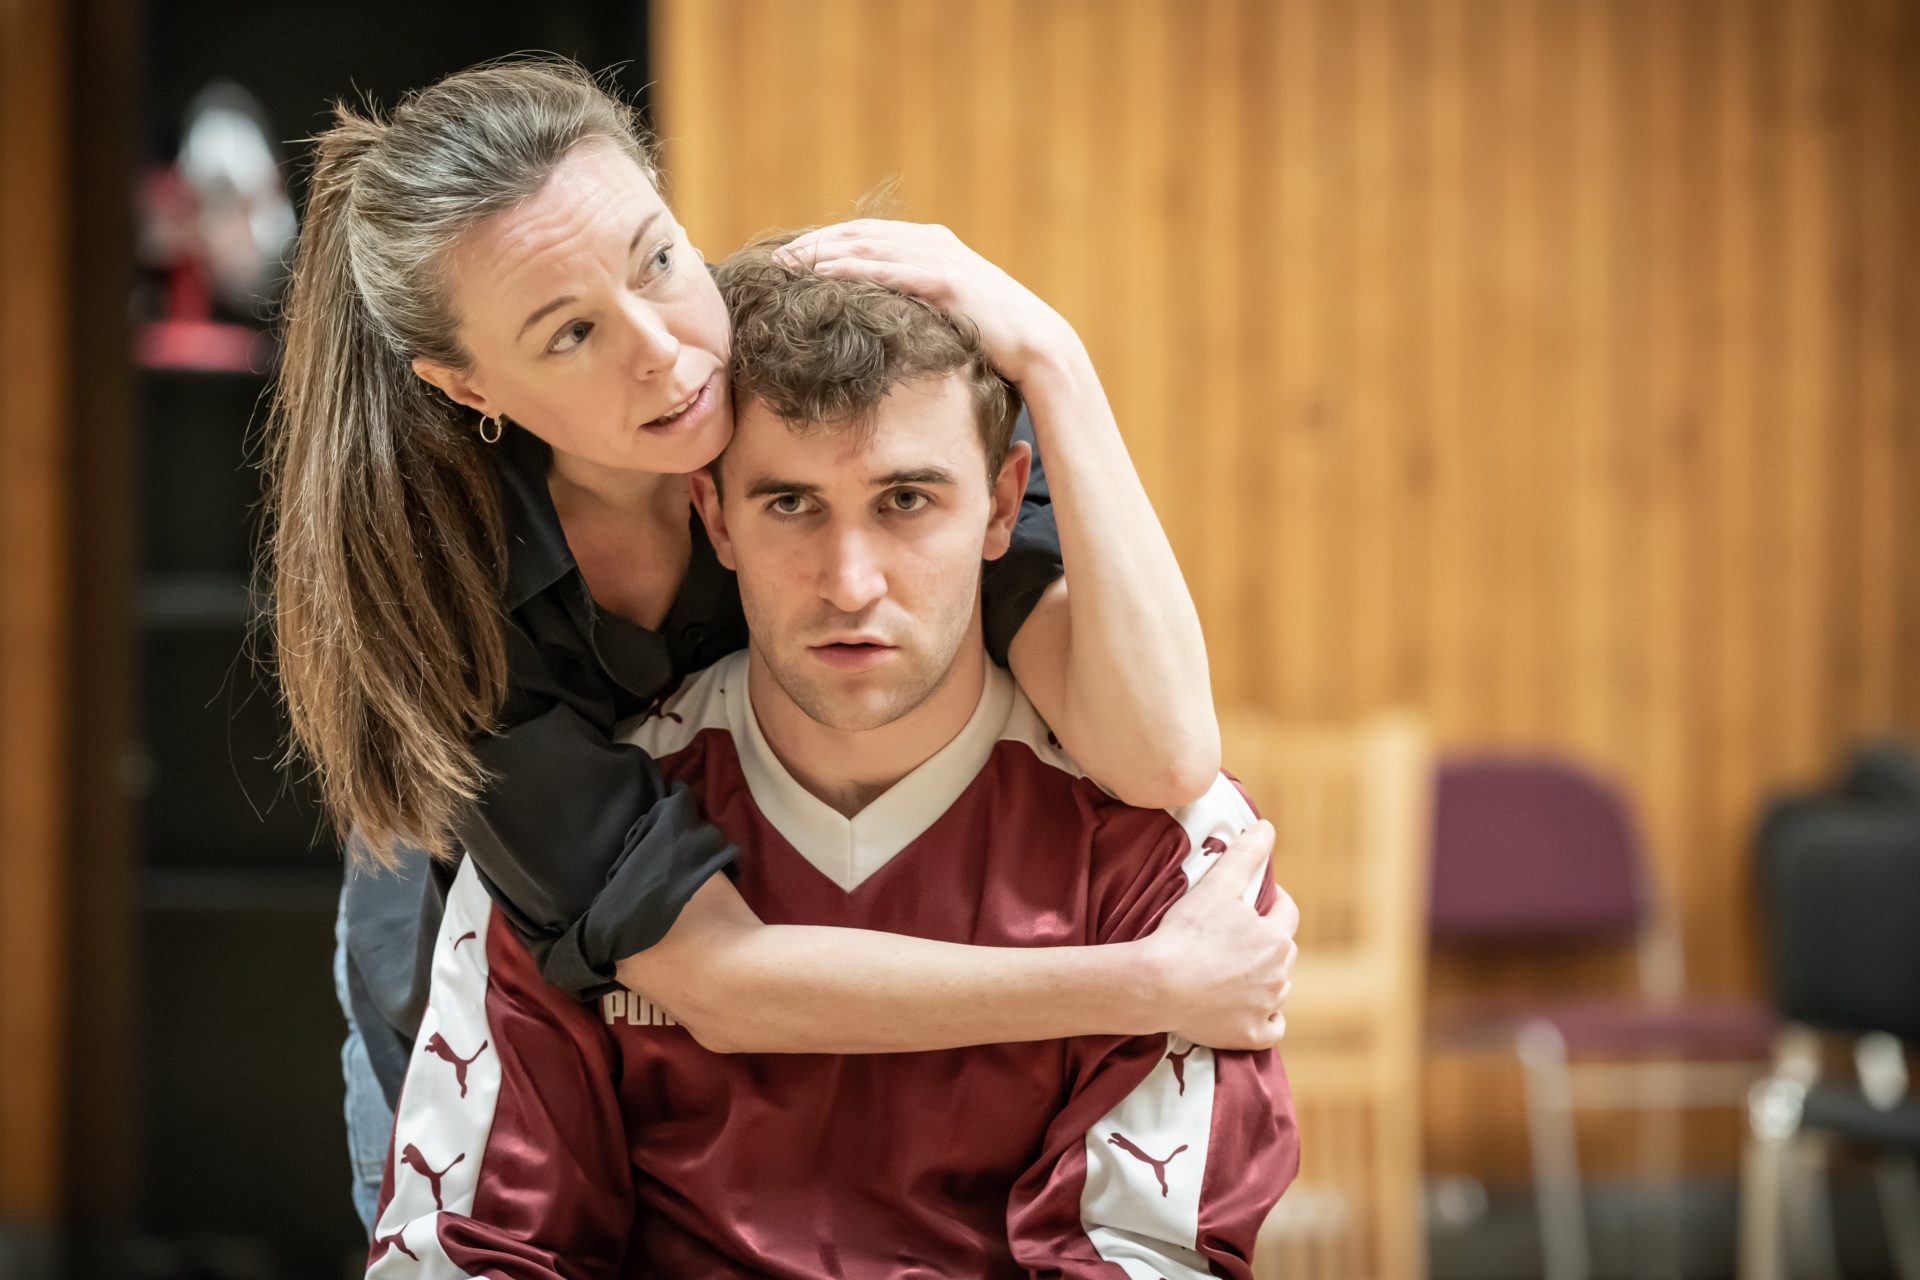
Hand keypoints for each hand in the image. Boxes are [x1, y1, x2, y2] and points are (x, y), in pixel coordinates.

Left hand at [779, 219, 1080, 385]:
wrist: (1040, 347)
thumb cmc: (992, 339)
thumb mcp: (945, 314)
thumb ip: (914, 303)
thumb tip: (878, 320)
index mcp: (930, 244)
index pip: (865, 236)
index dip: (824, 242)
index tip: (788, 258)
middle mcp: (932, 242)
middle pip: (858, 234)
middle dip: (813, 244)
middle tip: (774, 259)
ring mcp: (939, 258)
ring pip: (867, 247)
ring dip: (822, 252)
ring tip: (785, 266)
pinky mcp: (946, 280)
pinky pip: (888, 271)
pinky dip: (851, 269)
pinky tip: (819, 275)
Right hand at [1140, 820, 1298, 1050]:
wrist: (1157, 985)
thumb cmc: (1186, 932)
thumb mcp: (1216, 885)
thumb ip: (1245, 854)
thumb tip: (1266, 827)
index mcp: (1275, 937)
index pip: (1286, 912)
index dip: (1272, 903)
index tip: (1252, 903)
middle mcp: (1278, 974)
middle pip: (1282, 952)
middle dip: (1267, 942)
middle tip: (1235, 938)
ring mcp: (1266, 1007)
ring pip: (1277, 989)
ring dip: (1264, 980)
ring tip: (1232, 972)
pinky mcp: (1251, 1035)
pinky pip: (1271, 1027)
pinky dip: (1263, 1019)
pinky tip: (1245, 1010)